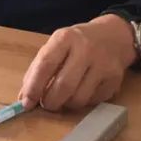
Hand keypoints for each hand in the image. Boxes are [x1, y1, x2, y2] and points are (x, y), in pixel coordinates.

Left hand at [18, 14, 136, 111]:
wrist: (113, 36)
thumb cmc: (78, 43)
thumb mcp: (57, 45)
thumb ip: (39, 68)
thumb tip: (25, 98)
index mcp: (66, 37)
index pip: (46, 64)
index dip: (34, 86)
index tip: (26, 102)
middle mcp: (86, 49)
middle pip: (63, 85)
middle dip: (50, 101)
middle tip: (46, 104)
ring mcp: (103, 64)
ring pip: (78, 99)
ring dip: (66, 104)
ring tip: (64, 97)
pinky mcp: (115, 79)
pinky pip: (93, 102)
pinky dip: (83, 102)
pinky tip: (82, 91)